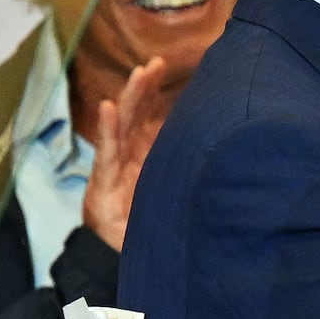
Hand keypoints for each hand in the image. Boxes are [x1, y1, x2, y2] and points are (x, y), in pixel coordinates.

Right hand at [83, 57, 168, 250]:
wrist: (119, 256)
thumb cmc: (149, 219)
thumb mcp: (172, 186)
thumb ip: (186, 162)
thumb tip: (217, 139)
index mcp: (144, 152)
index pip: (148, 114)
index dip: (155, 90)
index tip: (167, 66)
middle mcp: (128, 154)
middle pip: (135, 113)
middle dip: (145, 87)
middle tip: (157, 63)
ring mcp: (113, 167)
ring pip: (121, 125)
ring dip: (130, 98)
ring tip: (139, 75)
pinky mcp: (102, 185)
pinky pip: (105, 153)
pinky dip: (106, 129)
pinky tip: (107, 109)